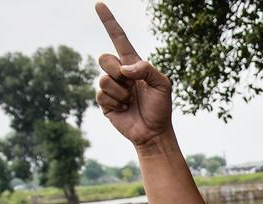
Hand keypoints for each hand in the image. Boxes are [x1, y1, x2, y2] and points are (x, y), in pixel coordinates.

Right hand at [95, 3, 172, 146]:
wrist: (154, 132)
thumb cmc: (161, 108)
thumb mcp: (163, 85)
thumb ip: (147, 69)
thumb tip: (125, 69)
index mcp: (133, 65)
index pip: (118, 39)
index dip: (109, 22)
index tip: (99, 4)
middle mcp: (120, 73)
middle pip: (104, 58)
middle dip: (116, 70)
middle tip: (131, 84)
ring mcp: (111, 88)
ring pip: (103, 79)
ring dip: (120, 92)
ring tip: (131, 101)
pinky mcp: (105, 103)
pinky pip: (102, 95)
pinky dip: (116, 102)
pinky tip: (124, 109)